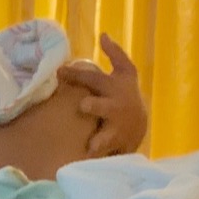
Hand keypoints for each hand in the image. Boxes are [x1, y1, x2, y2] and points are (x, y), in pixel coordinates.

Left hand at [57, 33, 147, 156]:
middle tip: (84, 106)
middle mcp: (117, 106)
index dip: (79, 75)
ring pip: (107, 136)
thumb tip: (103, 33)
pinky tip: (88, 165)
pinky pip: (105, 154)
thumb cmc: (124, 93)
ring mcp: (117, 128)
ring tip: (93, 146)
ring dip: (100, 140)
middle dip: (95, 106)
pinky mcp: (115, 145)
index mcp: (116, 86)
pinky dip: (97, 160)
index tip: (59, 72)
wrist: (139, 123)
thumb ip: (115, 54)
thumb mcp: (125, 72)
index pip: (96, 78)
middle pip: (105, 107)